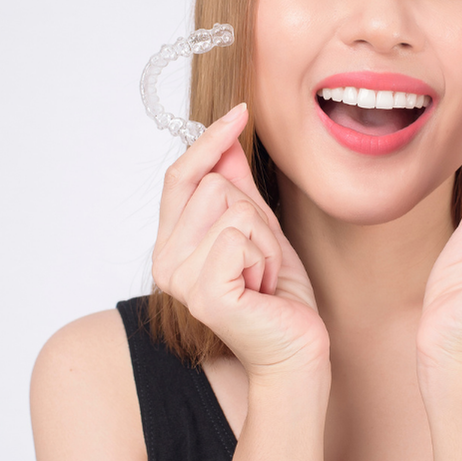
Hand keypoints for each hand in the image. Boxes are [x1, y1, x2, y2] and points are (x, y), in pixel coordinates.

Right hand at [152, 104, 326, 379]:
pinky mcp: (205, 293)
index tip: (240, 112)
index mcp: (172, 244)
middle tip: (261, 258)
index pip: (181, 176)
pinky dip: (266, 258)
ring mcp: (181, 279)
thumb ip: (238, 186)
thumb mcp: (259, 228)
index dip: (209, 141)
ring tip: (262, 276)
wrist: (295, 348)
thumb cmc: (278, 294)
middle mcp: (166, 261)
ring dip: (265, 240)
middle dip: (256, 215)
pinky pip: (241, 236)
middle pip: (216, 185)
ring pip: (234, 208)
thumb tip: (227, 138)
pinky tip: (263, 289)